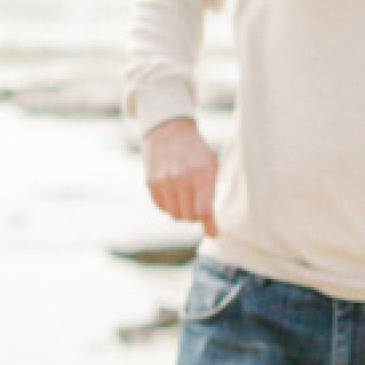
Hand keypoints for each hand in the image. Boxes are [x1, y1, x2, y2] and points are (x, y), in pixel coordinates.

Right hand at [143, 118, 217, 235]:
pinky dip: (169, 206)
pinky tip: (173, 194)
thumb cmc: (196, 151)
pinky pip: (161, 207)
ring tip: (186, 199)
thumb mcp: (211, 164)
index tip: (213, 233)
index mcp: (201, 174)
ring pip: (174, 214)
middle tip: (199, 207)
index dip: (209, 226)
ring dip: (182, 212)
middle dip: (196, 216)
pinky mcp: (151, 182)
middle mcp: (181, 179)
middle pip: (189, 216)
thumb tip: (208, 219)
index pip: (204, 211)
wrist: (169, 130)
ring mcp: (164, 181)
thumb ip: (211, 190)